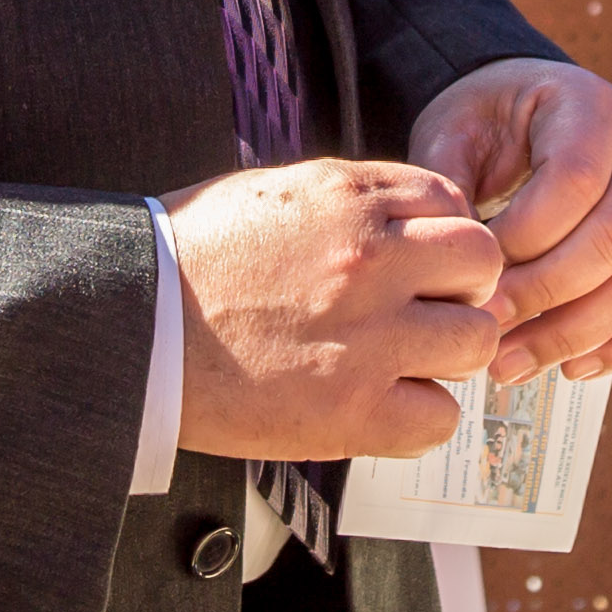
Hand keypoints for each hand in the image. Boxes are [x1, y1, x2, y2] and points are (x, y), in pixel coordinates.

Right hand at [165, 157, 507, 459]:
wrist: (129, 328)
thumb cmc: (188, 261)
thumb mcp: (271, 194)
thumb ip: (347, 199)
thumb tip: (405, 214)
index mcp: (348, 200)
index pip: (453, 200)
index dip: (444, 233)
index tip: (423, 260)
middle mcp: (370, 261)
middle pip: (482, 262)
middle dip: (462, 286)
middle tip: (426, 309)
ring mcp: (368, 340)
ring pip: (476, 339)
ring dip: (448, 352)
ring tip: (404, 361)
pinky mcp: (353, 413)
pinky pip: (440, 417)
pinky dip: (420, 416)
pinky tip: (382, 406)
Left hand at [409, 59, 611, 384]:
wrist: (518, 110)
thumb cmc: (483, 122)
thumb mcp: (453, 134)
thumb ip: (451, 192)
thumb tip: (457, 273)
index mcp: (588, 107)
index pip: (573, 181)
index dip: (524, 239)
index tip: (472, 278)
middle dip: (547, 295)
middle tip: (487, 330)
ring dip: (580, 332)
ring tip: (512, 365)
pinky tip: (575, 368)